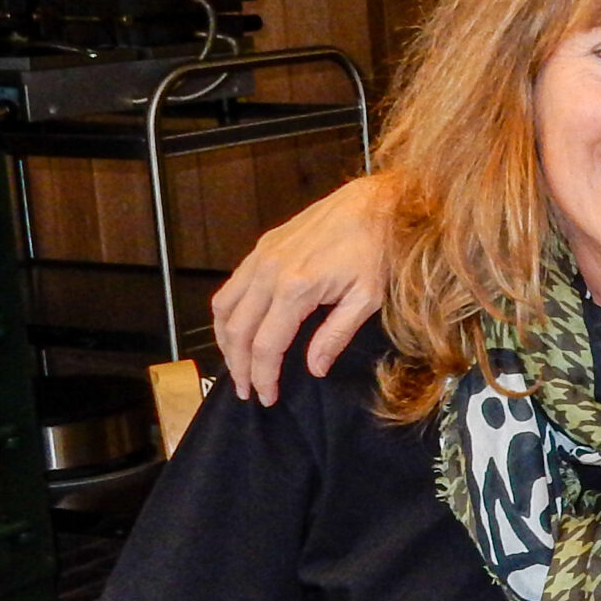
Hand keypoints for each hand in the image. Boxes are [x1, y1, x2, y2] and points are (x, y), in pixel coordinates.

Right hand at [210, 173, 400, 402]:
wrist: (374, 204)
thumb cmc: (377, 250)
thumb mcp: (366, 299)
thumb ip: (336, 336)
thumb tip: (313, 368)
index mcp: (296, 287)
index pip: (266, 345)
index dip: (262, 376)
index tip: (266, 397)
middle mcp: (269, 271)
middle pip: (236, 330)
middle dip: (238, 366)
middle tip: (245, 390)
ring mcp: (261, 257)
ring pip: (224, 307)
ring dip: (225, 341)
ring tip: (237, 366)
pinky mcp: (262, 247)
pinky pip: (231, 286)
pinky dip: (228, 313)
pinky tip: (239, 329)